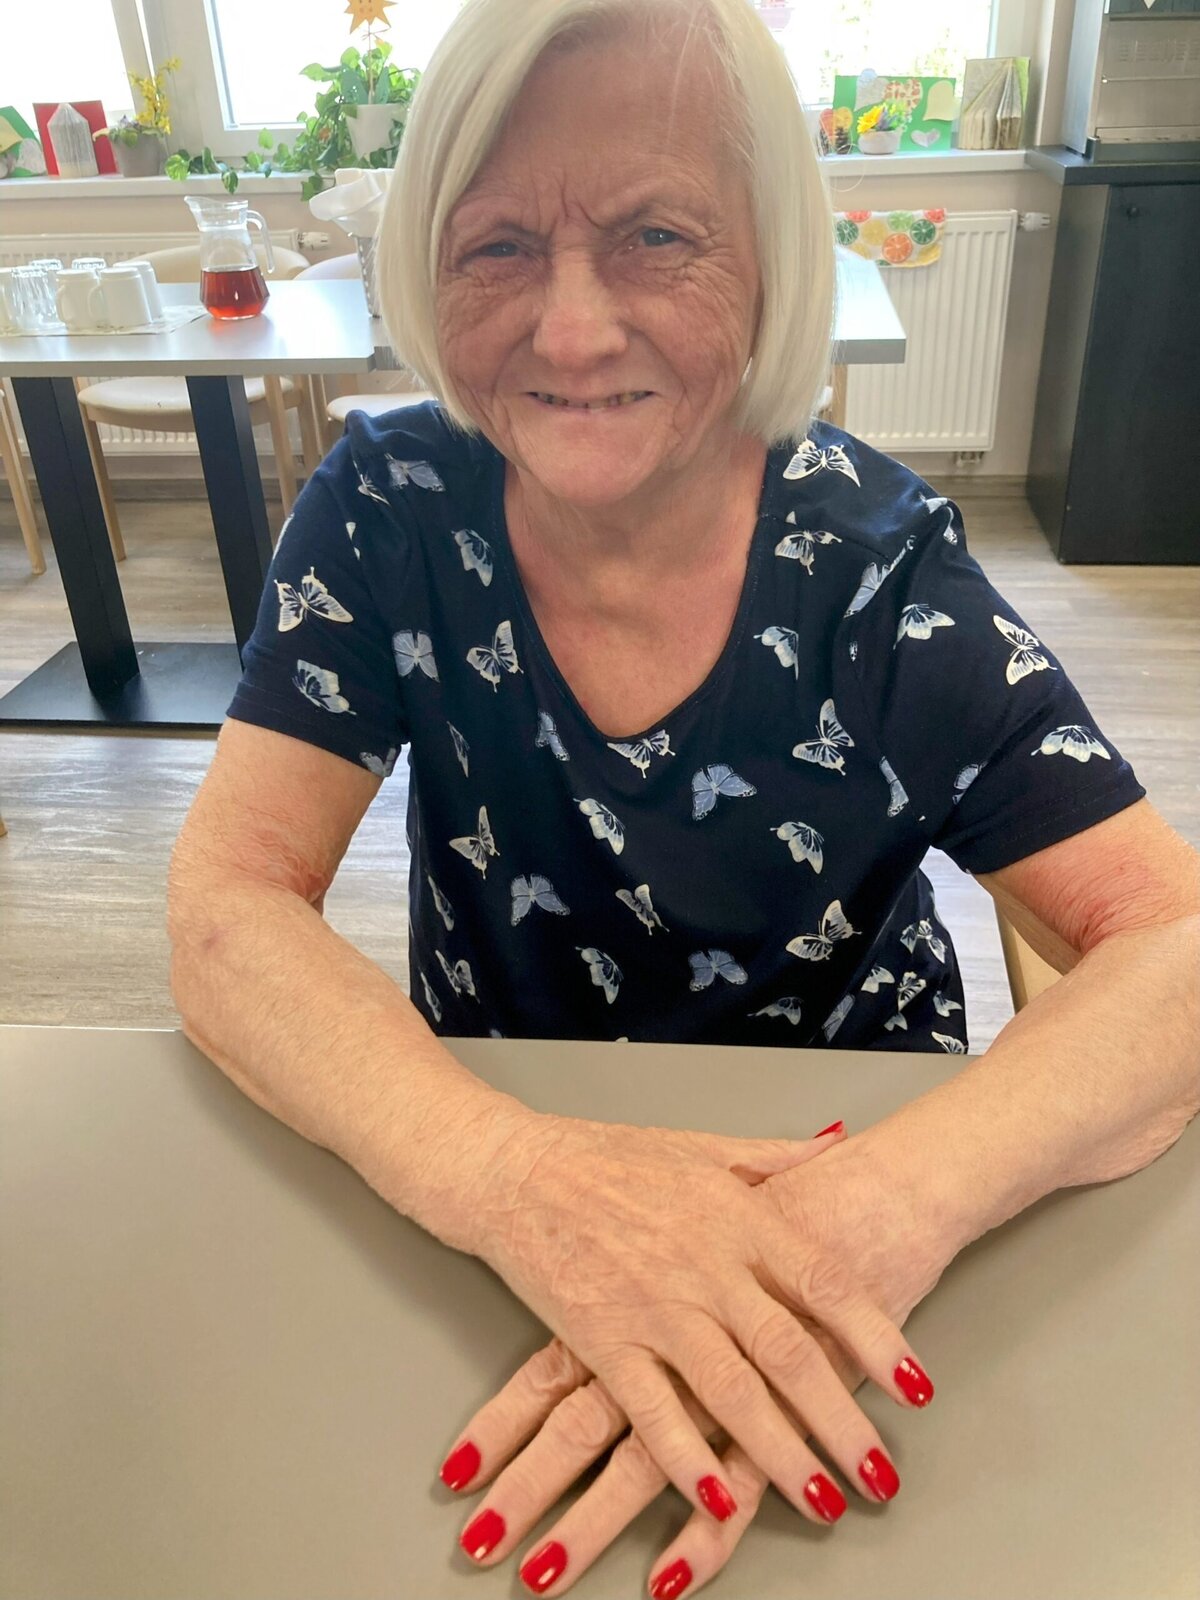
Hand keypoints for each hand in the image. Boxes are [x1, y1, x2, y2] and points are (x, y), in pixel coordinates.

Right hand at [453, 1122, 938, 1582]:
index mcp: (736, 1214)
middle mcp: (703, 1263)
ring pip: (729, 1393)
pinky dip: (686, 1460)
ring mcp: (651, 1305)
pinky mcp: (599, 1339)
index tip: (917, 1387)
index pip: (825, 1282)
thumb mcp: (701, 1145)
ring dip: (779, 1454)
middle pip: (787, 1352)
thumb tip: (840, 1142)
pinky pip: (651, 1411)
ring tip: (822, 1500)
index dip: (878, 1338)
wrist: (515, 1170)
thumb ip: (776, 1156)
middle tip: (880, 1474)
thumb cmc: (608, 1155)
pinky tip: (719, 1499)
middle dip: (841, 1421)